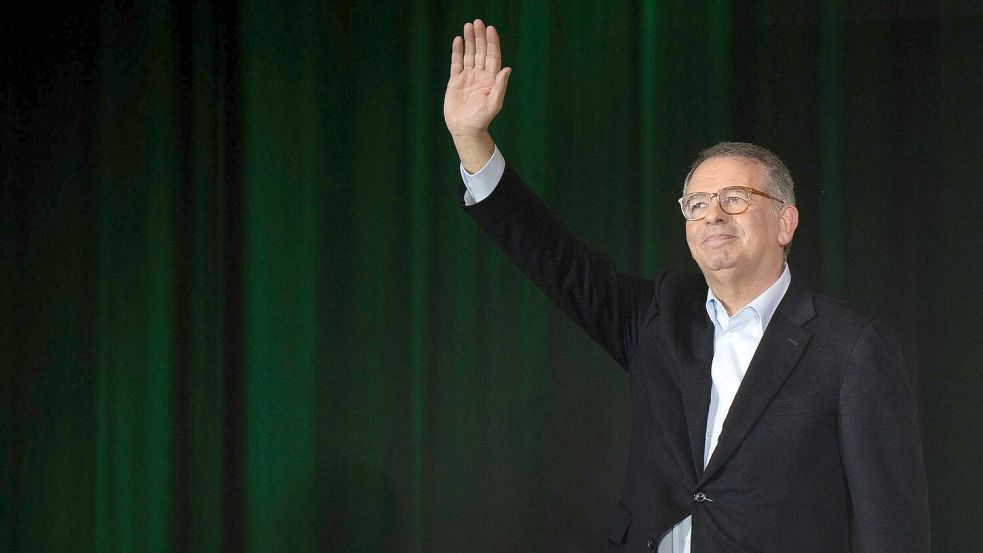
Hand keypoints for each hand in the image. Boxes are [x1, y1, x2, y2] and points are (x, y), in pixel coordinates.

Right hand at [443, 19, 511, 138]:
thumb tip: (507, 69)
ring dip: (469, 41)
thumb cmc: (482, 119)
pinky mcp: (456, 81)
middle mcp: (480, 75)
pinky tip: (458, 40)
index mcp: (491, 79)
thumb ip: (500, 86)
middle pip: (480, 51)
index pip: (492, 56)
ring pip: (469, 54)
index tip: (490, 29)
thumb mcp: (494, 103)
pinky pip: (457, 63)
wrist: (465, 129)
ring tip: (468, 26)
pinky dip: (457, 51)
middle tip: (478, 22)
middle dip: (480, 37)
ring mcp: (468, 77)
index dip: (492, 43)